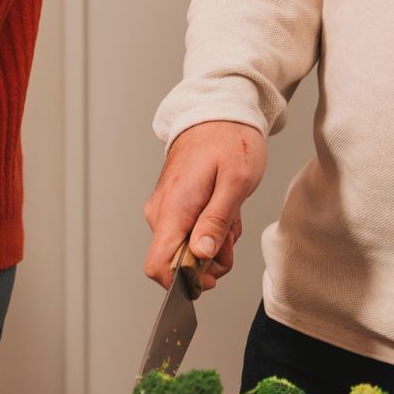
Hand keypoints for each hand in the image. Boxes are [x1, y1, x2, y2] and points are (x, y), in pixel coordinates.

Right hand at [142, 120, 266, 291]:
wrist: (219, 112)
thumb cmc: (230, 141)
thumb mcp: (236, 182)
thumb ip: (216, 221)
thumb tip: (200, 256)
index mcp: (174, 208)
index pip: (157, 265)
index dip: (183, 281)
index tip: (211, 274)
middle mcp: (162, 212)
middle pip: (178, 262)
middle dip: (211, 256)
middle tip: (232, 230)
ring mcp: (165, 209)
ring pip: (187, 248)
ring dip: (214, 240)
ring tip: (230, 212)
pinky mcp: (172, 206)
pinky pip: (189, 232)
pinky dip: (211, 228)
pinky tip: (223, 208)